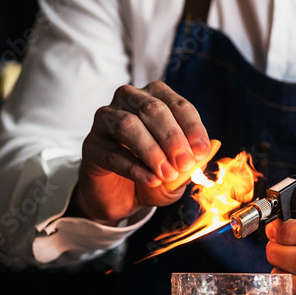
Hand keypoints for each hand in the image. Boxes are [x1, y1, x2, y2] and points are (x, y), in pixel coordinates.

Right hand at [67, 81, 211, 224]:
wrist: (122, 196)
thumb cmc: (153, 174)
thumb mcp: (179, 171)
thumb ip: (191, 163)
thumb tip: (204, 154)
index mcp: (156, 98)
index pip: (177, 104)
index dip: (191, 126)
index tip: (201, 151)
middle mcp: (129, 100)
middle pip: (151, 109)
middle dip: (172, 137)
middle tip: (184, 163)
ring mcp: (106, 120)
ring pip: (128, 125)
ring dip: (151, 151)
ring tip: (167, 174)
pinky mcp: (92, 145)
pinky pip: (112, 152)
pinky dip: (134, 168)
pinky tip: (150, 180)